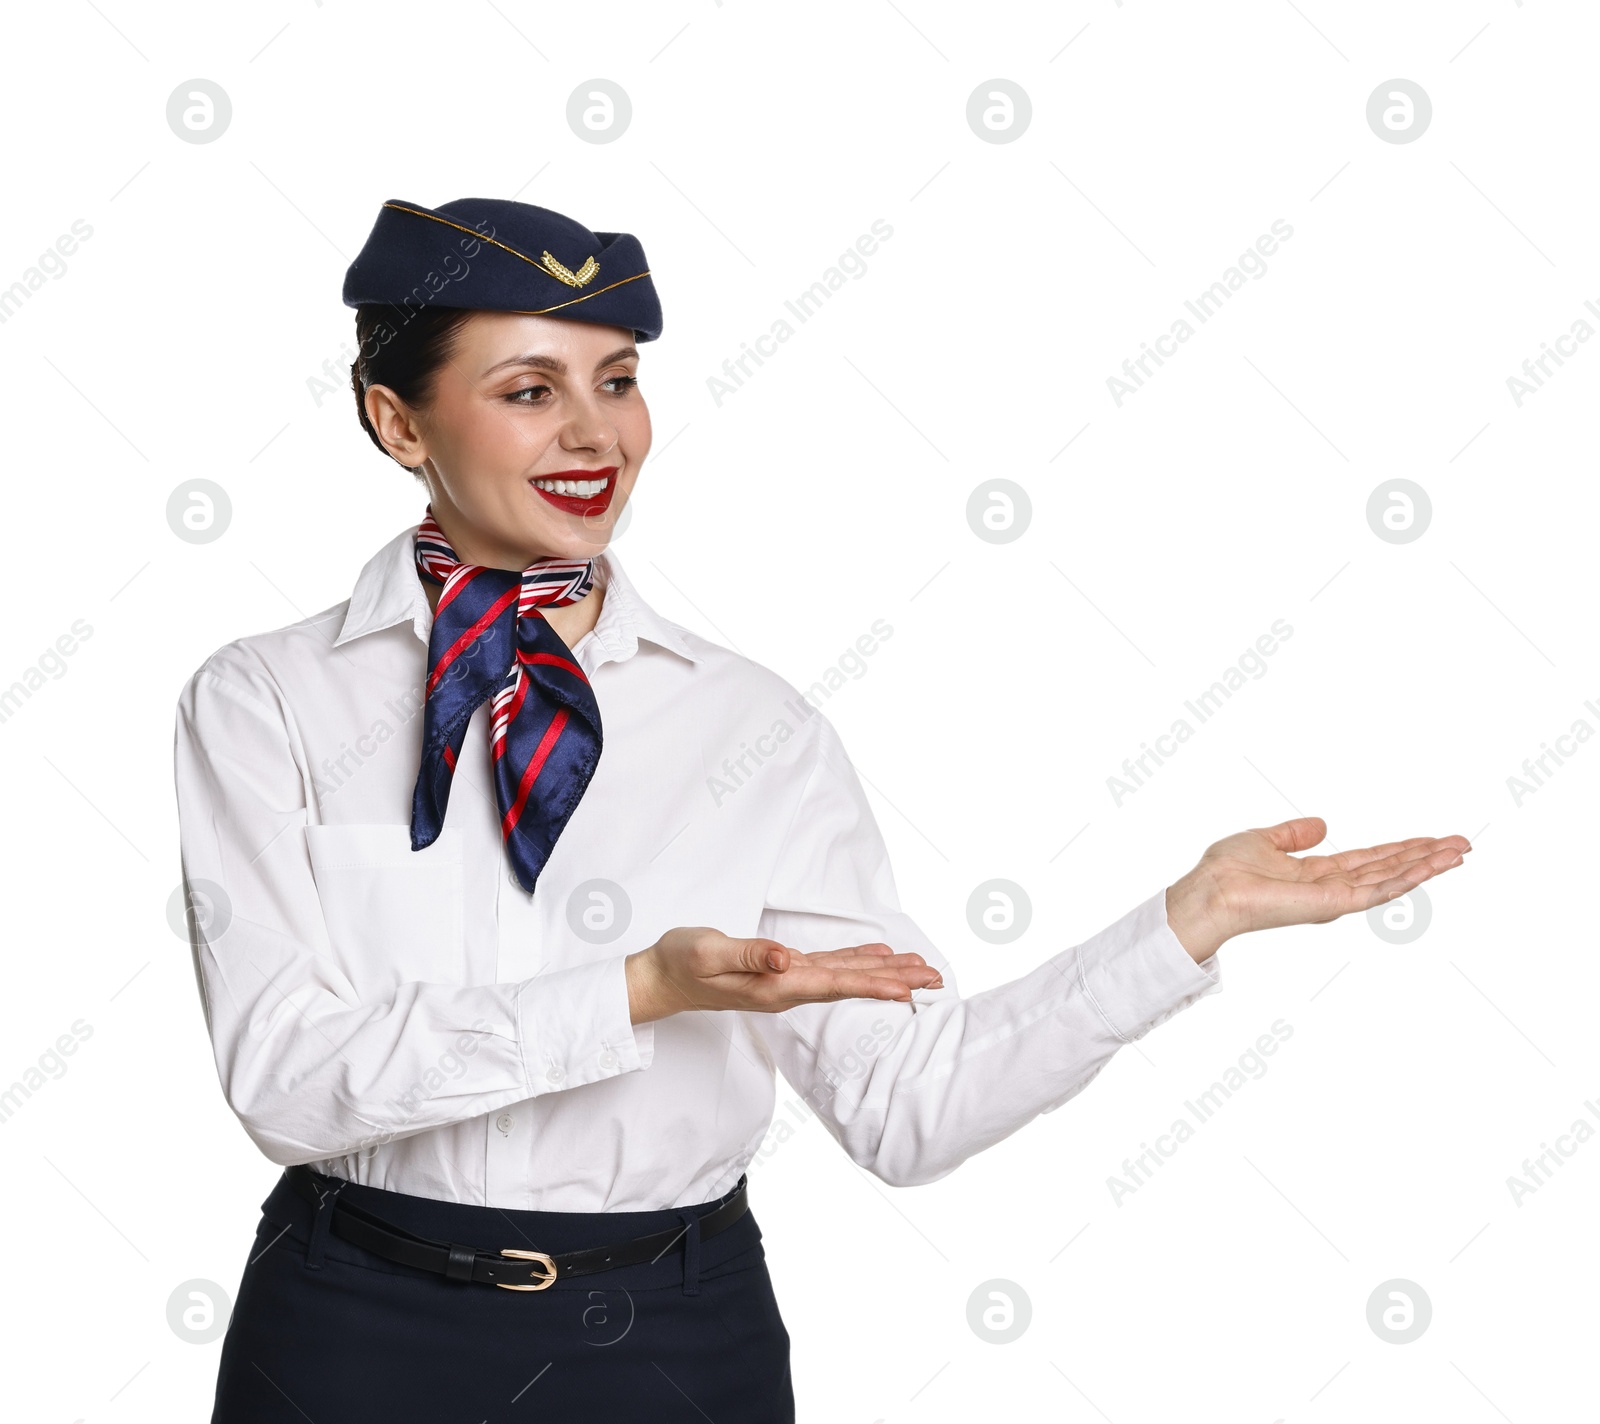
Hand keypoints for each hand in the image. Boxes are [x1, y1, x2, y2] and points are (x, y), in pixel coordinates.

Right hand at [626, 928, 943, 1024]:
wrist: (660, 979)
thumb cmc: (681, 963)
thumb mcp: (709, 952)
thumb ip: (749, 955)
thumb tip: (786, 958)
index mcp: (776, 986)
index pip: (835, 985)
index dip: (874, 984)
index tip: (909, 989)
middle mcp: (788, 987)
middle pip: (850, 983)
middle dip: (894, 981)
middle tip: (936, 979)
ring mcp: (786, 981)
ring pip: (844, 975)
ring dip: (882, 973)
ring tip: (918, 969)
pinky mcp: (780, 972)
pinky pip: (828, 968)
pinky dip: (855, 962)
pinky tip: (873, 958)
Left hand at [1165, 816, 1471, 962]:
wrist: (1210, 891)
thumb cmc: (1226, 871)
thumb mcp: (1264, 840)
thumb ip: (1294, 834)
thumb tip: (1322, 825)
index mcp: (1319, 873)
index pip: (1371, 859)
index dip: (1403, 848)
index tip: (1433, 838)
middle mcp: (1333, 888)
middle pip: (1390, 868)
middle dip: (1427, 856)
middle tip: (1464, 843)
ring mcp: (1336, 898)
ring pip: (1393, 880)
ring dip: (1428, 866)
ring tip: (1460, 852)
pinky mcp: (1334, 905)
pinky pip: (1378, 891)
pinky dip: (1406, 878)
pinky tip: (1431, 866)